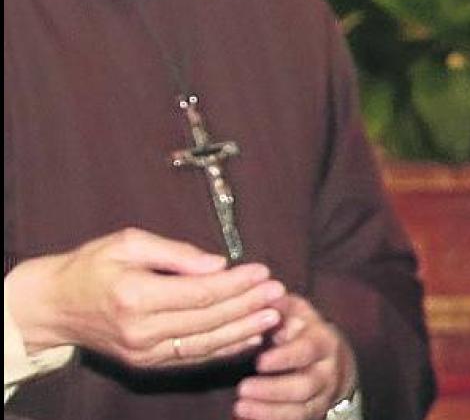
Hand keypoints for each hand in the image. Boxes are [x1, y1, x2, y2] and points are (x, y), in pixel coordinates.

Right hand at [5, 227, 283, 368]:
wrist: (54, 306)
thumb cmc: (91, 266)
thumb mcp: (128, 242)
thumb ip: (175, 253)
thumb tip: (218, 263)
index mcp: (135, 296)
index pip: (199, 293)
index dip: (236, 284)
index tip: (263, 270)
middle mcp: (140, 330)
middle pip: (208, 319)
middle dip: (248, 305)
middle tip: (279, 291)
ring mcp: (143, 352)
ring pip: (205, 344)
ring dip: (244, 330)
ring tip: (275, 315)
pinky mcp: (146, 363)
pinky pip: (193, 358)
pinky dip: (225, 348)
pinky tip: (249, 336)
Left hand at [234, 294, 357, 419]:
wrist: (328, 357)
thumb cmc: (301, 329)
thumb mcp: (295, 311)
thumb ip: (279, 305)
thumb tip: (265, 290)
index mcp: (322, 341)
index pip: (308, 351)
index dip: (285, 358)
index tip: (259, 362)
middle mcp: (327, 371)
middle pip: (305, 386)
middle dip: (273, 390)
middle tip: (241, 390)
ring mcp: (321, 395)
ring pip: (301, 410)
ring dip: (269, 411)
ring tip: (238, 407)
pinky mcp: (313, 412)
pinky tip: (248, 418)